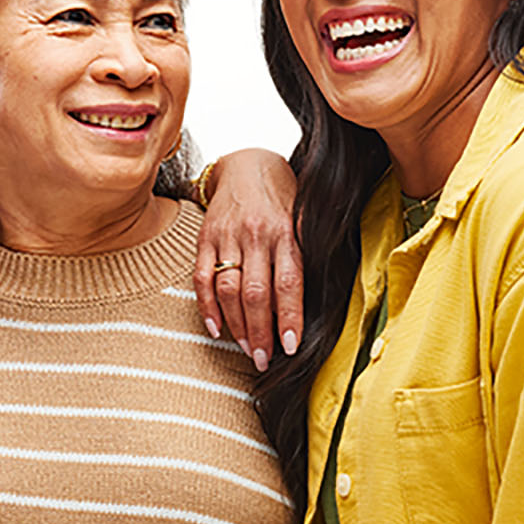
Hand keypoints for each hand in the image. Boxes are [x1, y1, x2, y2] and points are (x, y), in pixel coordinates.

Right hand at [195, 148, 304, 370]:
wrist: (247, 163)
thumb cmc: (283, 197)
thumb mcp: (304, 218)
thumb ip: (307, 254)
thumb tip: (320, 299)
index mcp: (286, 233)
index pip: (289, 283)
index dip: (288, 318)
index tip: (289, 347)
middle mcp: (257, 235)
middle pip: (256, 293)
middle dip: (260, 332)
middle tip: (264, 359)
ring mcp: (228, 236)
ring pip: (229, 289)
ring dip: (237, 325)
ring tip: (246, 349)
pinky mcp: (205, 238)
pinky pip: (202, 278)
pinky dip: (207, 307)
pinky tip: (217, 329)